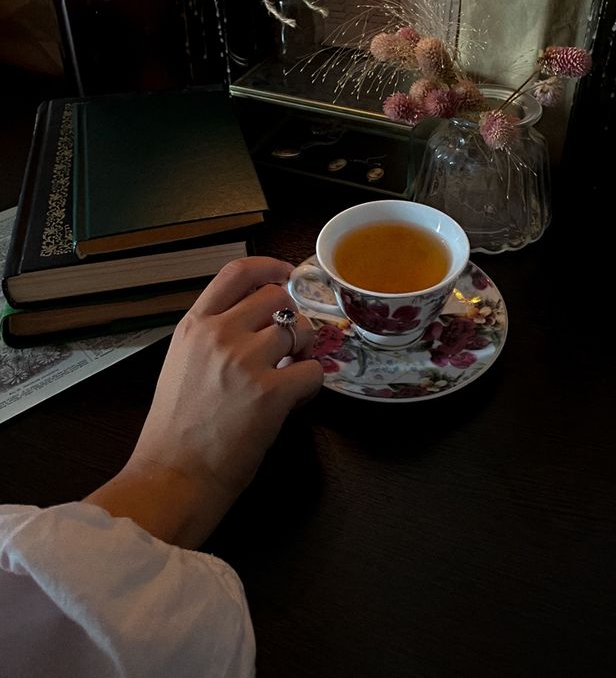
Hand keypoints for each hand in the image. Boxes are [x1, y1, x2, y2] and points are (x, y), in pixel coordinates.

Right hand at [85, 257, 322, 546]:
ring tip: (290, 374)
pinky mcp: (271, 392)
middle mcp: (219, 334)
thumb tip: (259, 326)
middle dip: (291, 318)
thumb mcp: (182, 364)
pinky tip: (294, 400)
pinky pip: (314, 370)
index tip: (285, 274)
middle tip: (290, 345)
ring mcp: (245, 361)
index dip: (269, 267)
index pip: (237, 272)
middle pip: (277, 297)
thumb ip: (215, 337)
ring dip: (305, 350)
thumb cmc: (174, 430)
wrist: (172, 477)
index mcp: (194, 325)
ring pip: (301, 330)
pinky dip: (311, 384)